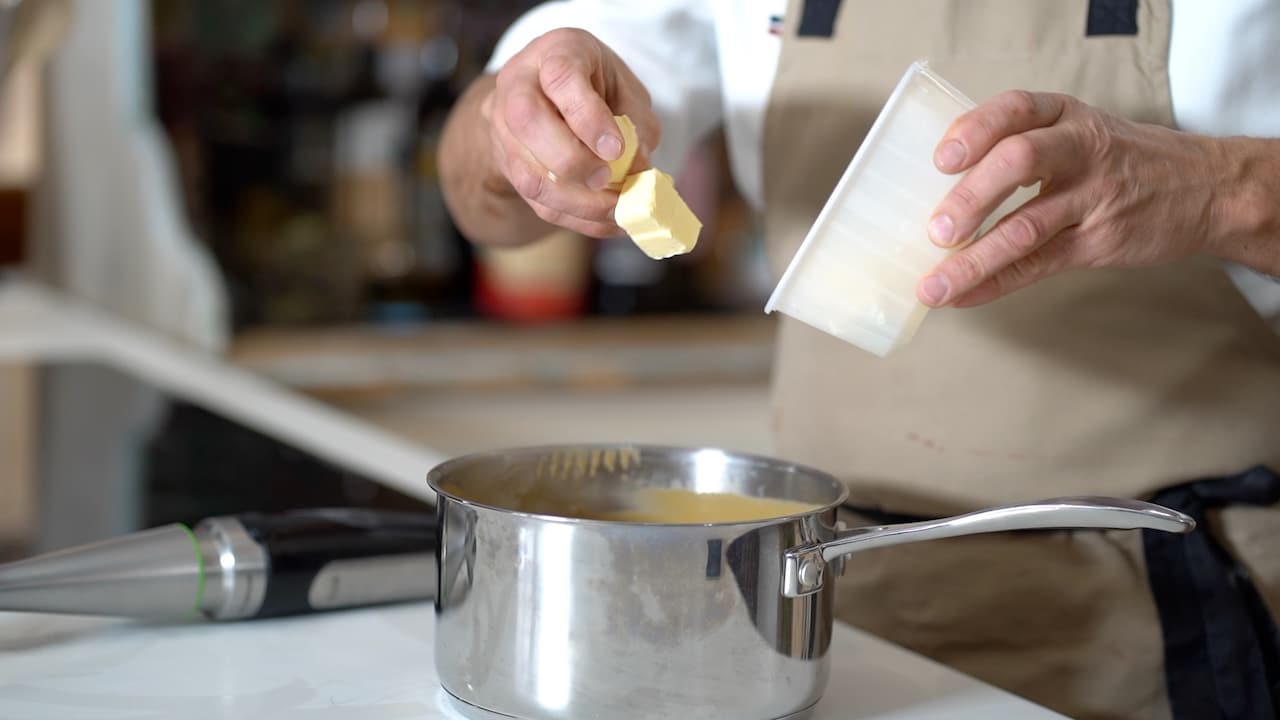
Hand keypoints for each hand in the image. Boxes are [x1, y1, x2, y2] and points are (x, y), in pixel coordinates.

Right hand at [484, 28, 658, 237]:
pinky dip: (579, 219)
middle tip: (609, 180)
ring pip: (529, 174)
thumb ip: (636, 121)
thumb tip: (638, 168)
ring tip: (619, 210)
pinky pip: (538, 202)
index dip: (587, 116)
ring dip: (579, 202)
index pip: (561, 77)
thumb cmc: (594, 87)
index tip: (615, 149)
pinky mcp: (509, 168)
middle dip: (572, 161)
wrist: (546, 98)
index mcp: (553, 53)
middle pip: (528, 123)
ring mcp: (504, 130)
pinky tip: (610, 223)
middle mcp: (516, 87)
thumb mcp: (623, 88)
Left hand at [916, 91, 1227, 307]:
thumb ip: (1020, 147)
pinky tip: (965, 296)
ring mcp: (1093, 196)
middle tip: (937, 230)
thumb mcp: (1077, 131)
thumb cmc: (1121, 160)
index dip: (974, 130)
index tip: (942, 158)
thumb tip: (935, 190)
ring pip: (1027, 225)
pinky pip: (1041, 264)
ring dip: (975, 258)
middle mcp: (1080, 149)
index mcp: (1064, 115)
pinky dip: (996, 282)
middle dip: (971, 196)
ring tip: (935, 284)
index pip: (1015, 109)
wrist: (1207, 188)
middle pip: (1019, 161)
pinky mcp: (1101, 240)